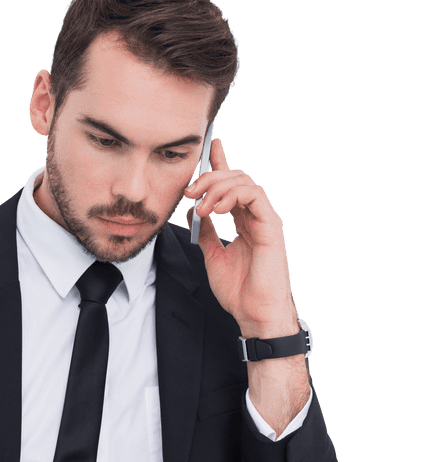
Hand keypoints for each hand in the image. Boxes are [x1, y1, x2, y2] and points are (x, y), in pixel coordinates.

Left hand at [185, 138, 297, 338]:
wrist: (254, 313)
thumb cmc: (239, 291)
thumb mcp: (213, 255)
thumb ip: (206, 231)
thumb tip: (193, 210)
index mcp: (243, 221)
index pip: (231, 186)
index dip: (221, 164)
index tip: (209, 148)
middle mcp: (255, 216)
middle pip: (235, 178)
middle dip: (209, 178)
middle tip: (189, 190)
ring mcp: (264, 219)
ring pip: (244, 181)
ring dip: (217, 187)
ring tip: (202, 206)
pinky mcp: (271, 225)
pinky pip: (254, 195)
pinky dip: (233, 195)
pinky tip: (217, 208)